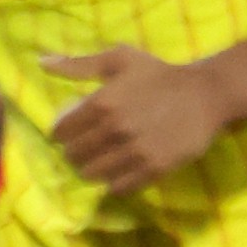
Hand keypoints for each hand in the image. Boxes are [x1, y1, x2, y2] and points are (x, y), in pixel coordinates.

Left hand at [37, 46, 238, 193]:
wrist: (204, 93)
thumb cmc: (159, 73)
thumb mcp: (119, 59)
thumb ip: (78, 64)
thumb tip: (42, 62)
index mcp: (102, 102)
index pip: (61, 132)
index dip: (61, 134)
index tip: (69, 132)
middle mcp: (115, 129)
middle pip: (74, 155)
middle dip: (74, 153)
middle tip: (82, 149)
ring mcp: (135, 151)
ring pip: (93, 174)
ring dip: (91, 170)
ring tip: (98, 162)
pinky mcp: (154, 168)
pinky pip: (120, 187)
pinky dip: (113, 183)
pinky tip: (117, 173)